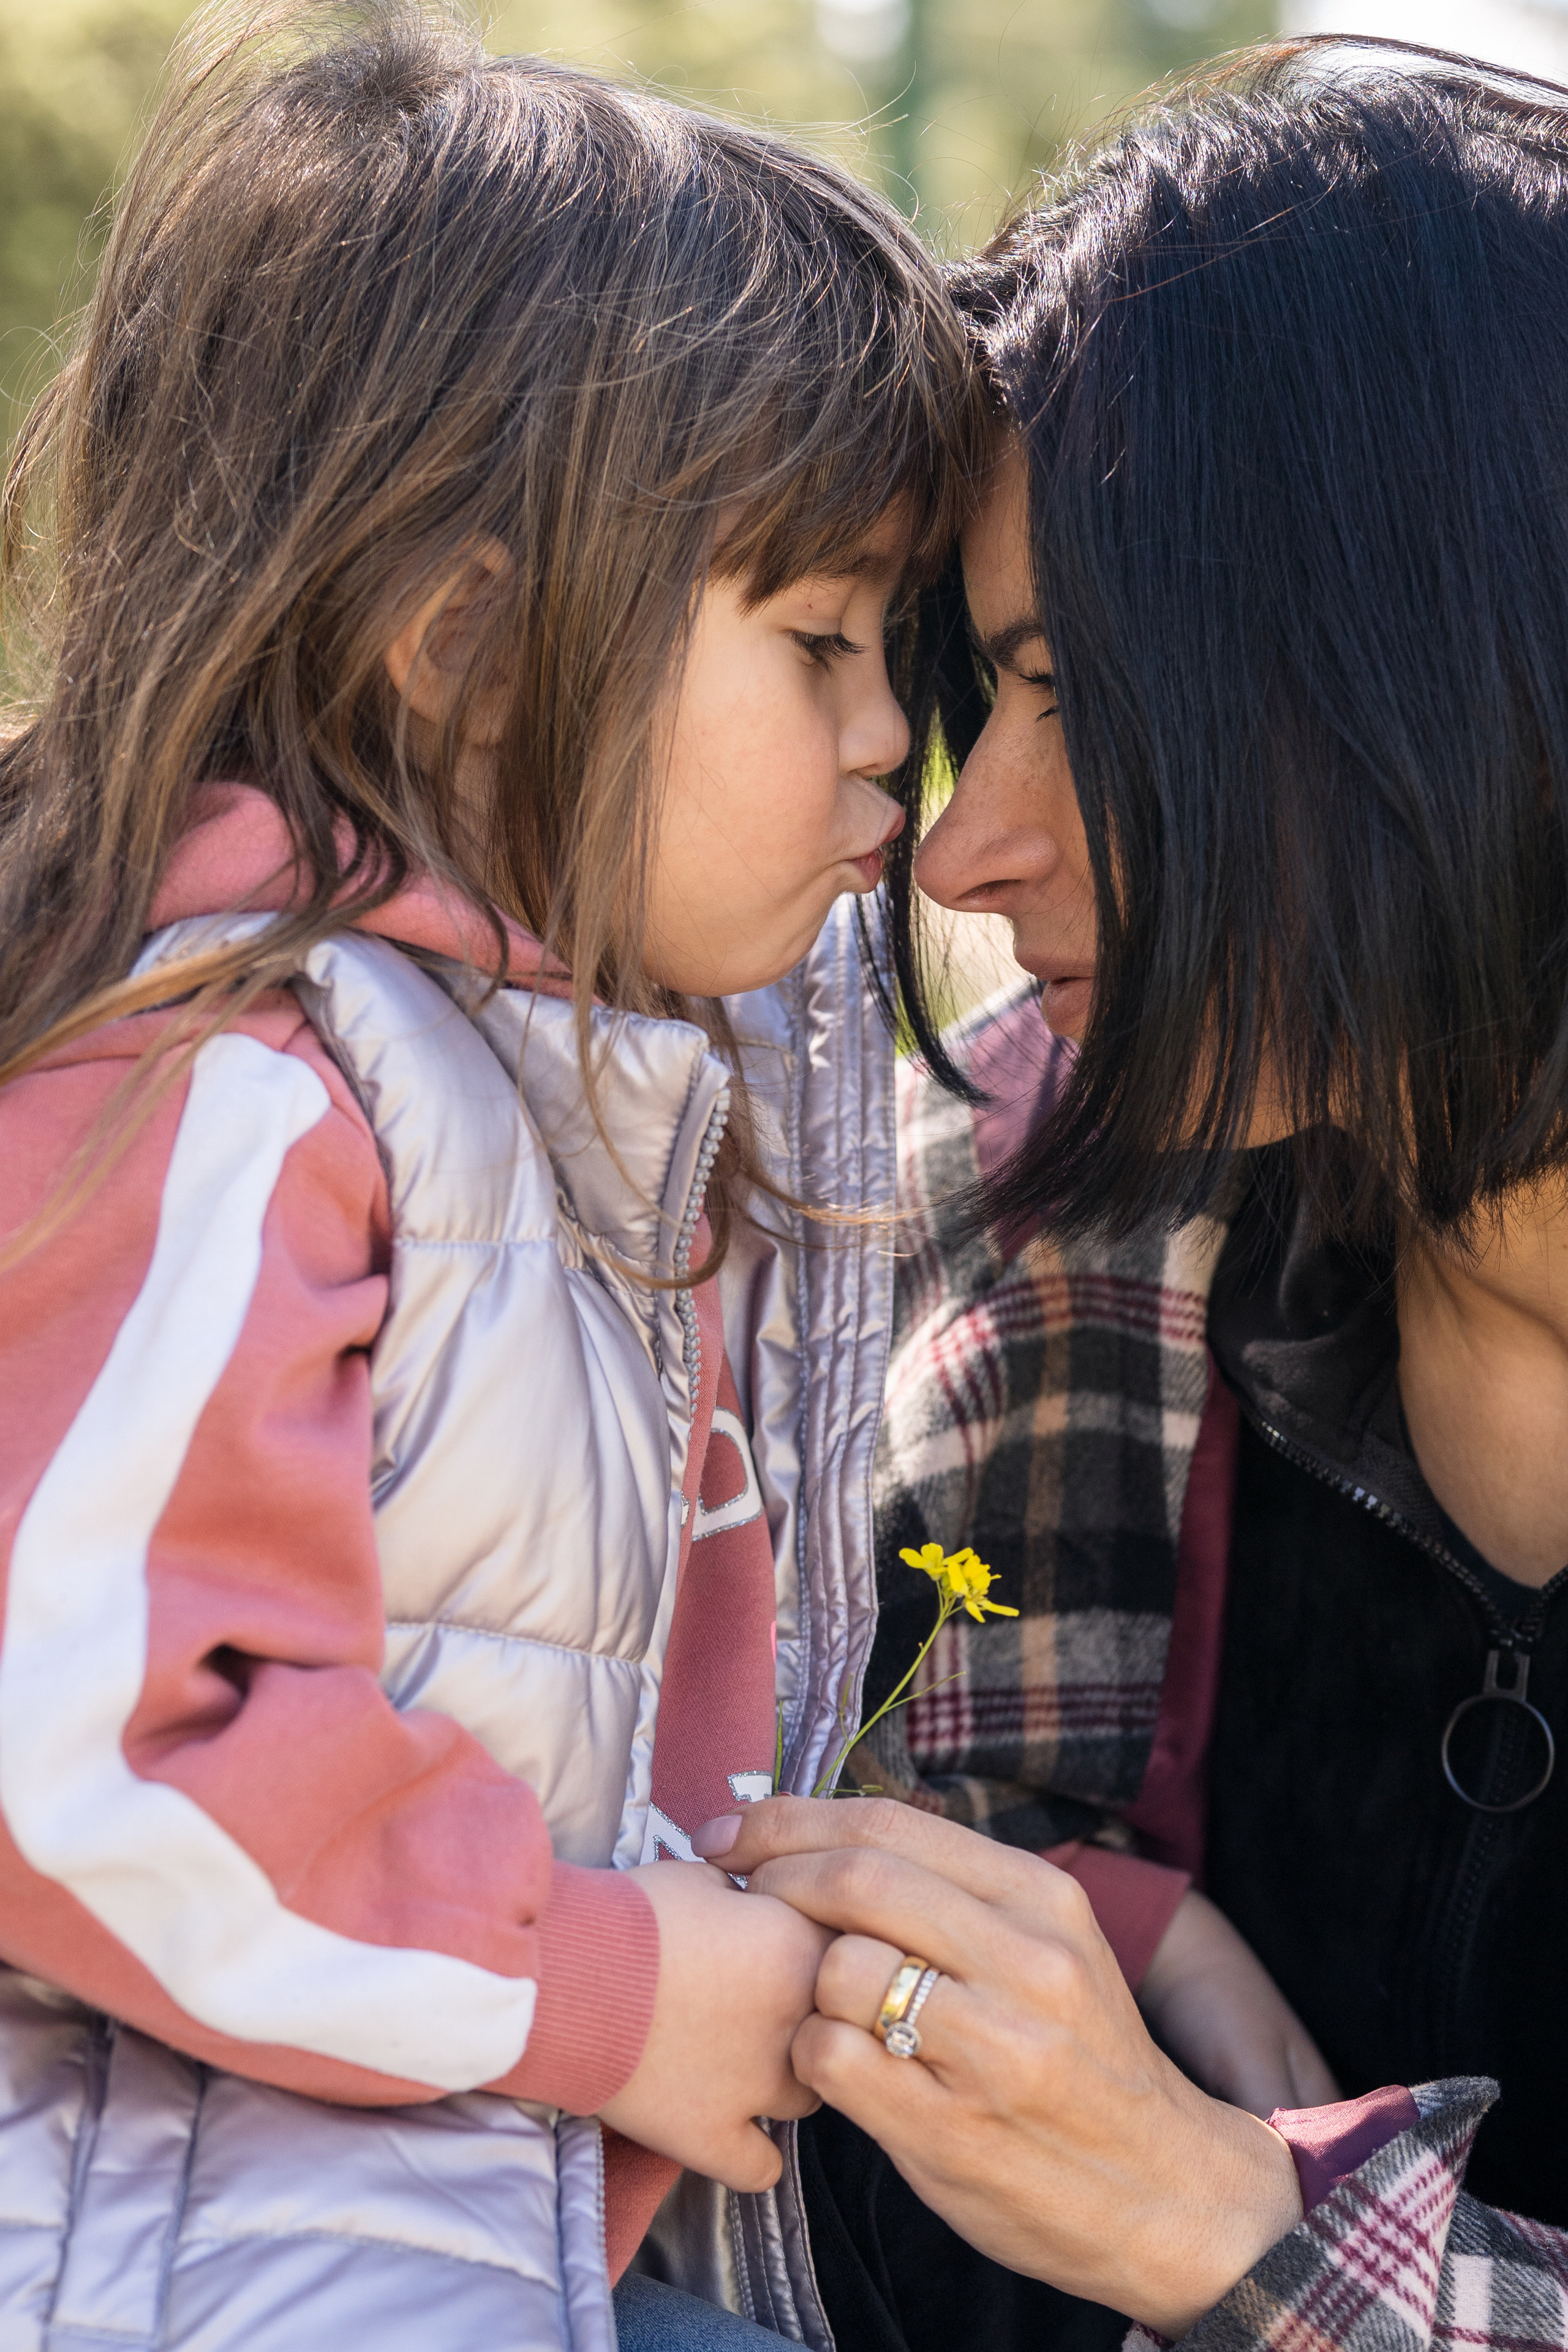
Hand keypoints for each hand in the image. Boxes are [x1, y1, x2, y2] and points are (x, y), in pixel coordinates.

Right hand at [597, 1859, 832, 2192]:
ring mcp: (759, 2085)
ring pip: (811, 2098)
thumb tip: (759, 1913)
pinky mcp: (711, 2135)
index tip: (786, 1952)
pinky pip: (760, 2168)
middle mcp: (799, 2020)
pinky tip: (730, 2133)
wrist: (568, 1969)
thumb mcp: (705, 1879)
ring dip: (786, 2082)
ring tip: (742, 2065)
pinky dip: (749, 2155)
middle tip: (766, 2008)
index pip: (852, 1957)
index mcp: (804, 1944)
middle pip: (843, 2030)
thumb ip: (753, 1900)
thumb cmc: (630, 1912)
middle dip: (813, 2019)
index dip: (818, 1954)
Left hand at [697, 1798, 1302, 2335]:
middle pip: (857, 1880)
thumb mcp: (1051, 1947)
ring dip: (796, 1980)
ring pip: (839, 1968)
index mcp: (1043, 1899)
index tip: (733, 1831)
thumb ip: (956, 1892)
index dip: (789, 1818)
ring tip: (811, 2001)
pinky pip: (833, 2059)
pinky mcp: (953, 2132)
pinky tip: (827, 2065)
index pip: (890, 1825)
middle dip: (772, 1875)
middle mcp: (1027, 1961)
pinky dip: (806, 2054)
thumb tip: (824, 1836)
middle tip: (737, 1892)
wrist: (1168, 2192)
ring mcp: (994, 2050)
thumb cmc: (1083, 2061)